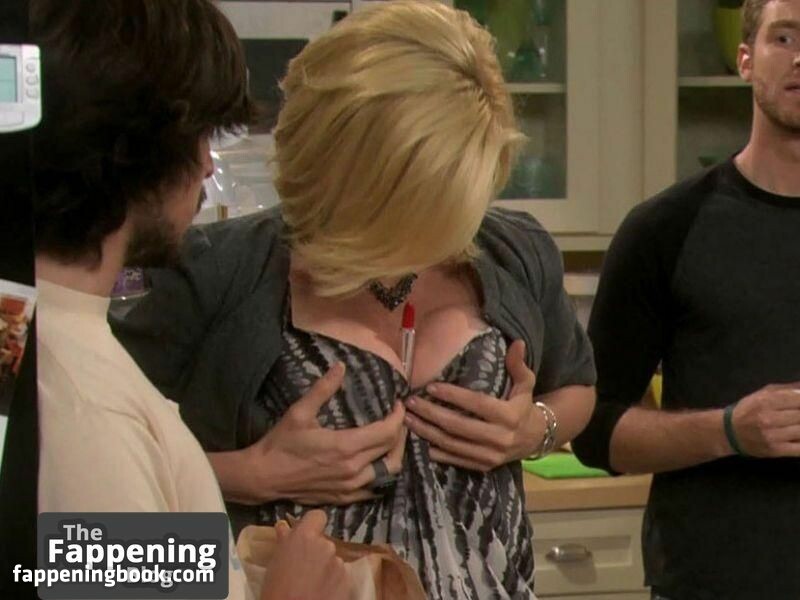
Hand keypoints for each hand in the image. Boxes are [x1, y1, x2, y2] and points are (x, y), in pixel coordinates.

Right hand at [245, 362, 406, 504]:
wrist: (264, 477)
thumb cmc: (281, 443)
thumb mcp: (300, 412)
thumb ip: (323, 389)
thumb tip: (340, 366)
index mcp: (346, 447)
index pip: (387, 432)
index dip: (397, 417)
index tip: (397, 405)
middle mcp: (353, 469)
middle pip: (392, 451)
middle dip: (400, 432)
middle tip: (397, 419)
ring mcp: (350, 487)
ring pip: (388, 472)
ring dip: (395, 454)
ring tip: (392, 440)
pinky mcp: (344, 498)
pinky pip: (374, 489)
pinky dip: (382, 474)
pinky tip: (378, 463)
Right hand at [261, 510, 350, 599]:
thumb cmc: (275, 590)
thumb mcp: (275, 563)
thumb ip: (284, 541)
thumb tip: (283, 526)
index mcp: (304, 537)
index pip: (318, 516)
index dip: (313, 525)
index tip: (308, 537)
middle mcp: (325, 545)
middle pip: (325, 542)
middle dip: (318, 554)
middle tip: (305, 571)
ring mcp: (338, 564)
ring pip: (334, 561)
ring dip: (326, 570)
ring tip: (313, 586)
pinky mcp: (348, 582)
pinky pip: (341, 577)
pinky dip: (334, 584)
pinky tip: (322, 594)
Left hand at [404, 340, 543, 471]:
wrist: (534, 439)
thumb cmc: (523, 405)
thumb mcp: (526, 384)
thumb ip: (518, 364)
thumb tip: (517, 342)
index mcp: (509, 416)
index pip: (477, 404)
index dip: (453, 396)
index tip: (430, 387)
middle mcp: (500, 438)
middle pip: (458, 426)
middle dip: (431, 414)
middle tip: (410, 402)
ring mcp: (490, 456)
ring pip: (452, 444)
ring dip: (427, 432)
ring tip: (408, 419)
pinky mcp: (483, 467)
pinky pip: (455, 460)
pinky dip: (436, 451)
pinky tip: (419, 440)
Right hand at [732, 382, 799, 456]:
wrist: (729, 432)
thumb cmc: (748, 411)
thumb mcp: (763, 394)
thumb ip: (786, 389)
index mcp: (766, 401)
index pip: (798, 399)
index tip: (799, 405)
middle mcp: (769, 418)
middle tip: (796, 416)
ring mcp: (773, 436)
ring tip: (796, 424)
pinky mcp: (776, 450)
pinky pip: (799, 448)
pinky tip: (797, 438)